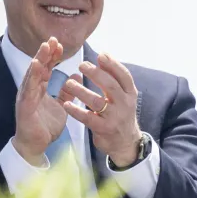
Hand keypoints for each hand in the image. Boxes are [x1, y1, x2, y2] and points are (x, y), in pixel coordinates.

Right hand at [12, 37, 69, 165]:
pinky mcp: (24, 106)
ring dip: (38, 60)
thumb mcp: (61, 106)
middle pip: (38, 67)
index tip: (60, 44)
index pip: (46, 68)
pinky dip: (32, 77)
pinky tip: (36, 66)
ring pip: (32, 75)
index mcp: (39, 89)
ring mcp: (26, 97)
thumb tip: (77, 76)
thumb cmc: (45, 126)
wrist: (36, 145)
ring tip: (45, 47)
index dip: (52, 56)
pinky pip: (28, 89)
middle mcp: (31, 90)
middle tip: (53, 39)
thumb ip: (67, 92)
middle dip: (45, 53)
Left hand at [59, 52, 143, 167]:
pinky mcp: (104, 129)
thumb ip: (114, 79)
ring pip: (97, 101)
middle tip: (81, 65)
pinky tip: (66, 104)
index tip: (101, 55)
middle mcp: (125, 104)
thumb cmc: (121, 114)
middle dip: (95, 73)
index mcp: (130, 94)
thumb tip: (103, 55)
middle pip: (110, 85)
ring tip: (68, 83)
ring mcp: (114, 117)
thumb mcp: (123, 97)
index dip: (113, 64)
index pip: (124, 76)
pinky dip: (76, 111)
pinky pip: (88, 118)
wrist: (126, 143)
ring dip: (81, 91)